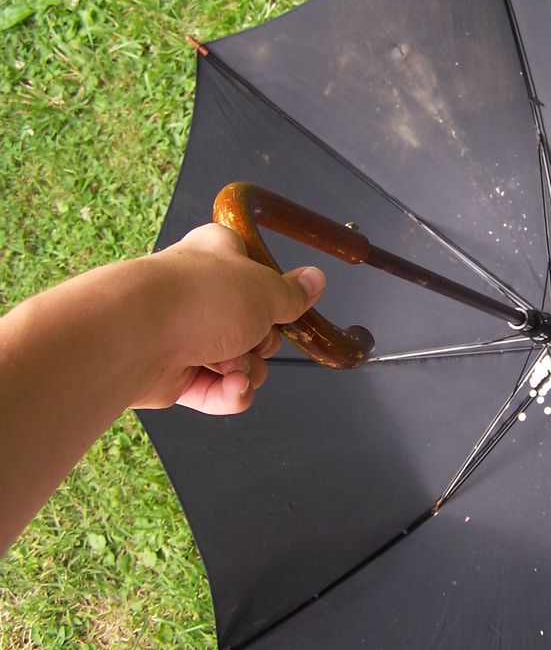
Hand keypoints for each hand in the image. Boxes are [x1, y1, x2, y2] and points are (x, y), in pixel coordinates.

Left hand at [131, 223, 324, 413]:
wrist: (136, 337)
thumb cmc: (199, 298)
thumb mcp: (265, 290)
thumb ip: (293, 292)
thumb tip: (316, 279)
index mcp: (217, 256)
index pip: (254, 269)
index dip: (273, 291)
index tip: (286, 305)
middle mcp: (198, 294)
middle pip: (253, 325)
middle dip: (262, 342)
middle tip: (254, 336)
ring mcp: (183, 335)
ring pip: (238, 362)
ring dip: (247, 371)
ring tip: (233, 366)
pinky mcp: (172, 375)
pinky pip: (216, 390)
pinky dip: (229, 393)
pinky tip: (232, 389)